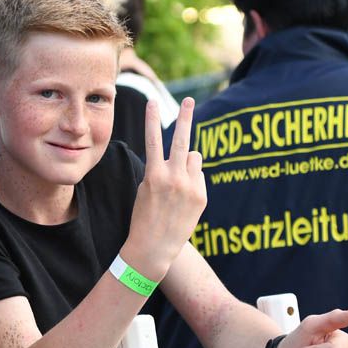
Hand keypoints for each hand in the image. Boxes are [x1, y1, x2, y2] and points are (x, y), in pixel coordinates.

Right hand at [119, 97, 205, 279]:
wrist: (154, 246)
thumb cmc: (145, 216)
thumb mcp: (146, 188)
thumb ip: (163, 169)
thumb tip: (190, 153)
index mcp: (153, 175)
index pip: (153, 139)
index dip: (151, 118)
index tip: (152, 101)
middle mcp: (173, 178)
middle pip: (181, 141)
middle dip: (185, 118)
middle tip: (189, 100)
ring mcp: (190, 187)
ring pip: (194, 157)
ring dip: (188, 162)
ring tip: (178, 182)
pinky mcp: (202, 196)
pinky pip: (199, 175)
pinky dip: (193, 179)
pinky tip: (184, 197)